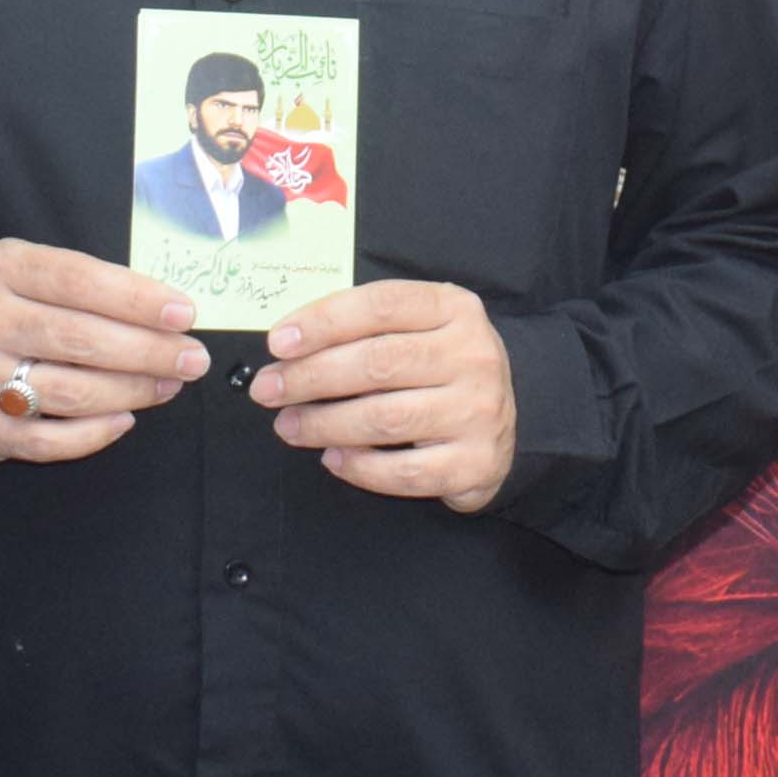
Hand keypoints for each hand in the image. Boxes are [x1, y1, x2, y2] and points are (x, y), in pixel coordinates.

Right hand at [0, 239, 204, 463]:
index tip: (184, 314)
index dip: (137, 299)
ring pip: (72, 391)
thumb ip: (90, 284)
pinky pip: (50, 440)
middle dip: (148, 351)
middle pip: (80, 339)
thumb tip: (168, 313)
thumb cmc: (13, 304)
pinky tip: (126, 419)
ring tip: (169, 384)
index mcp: (2, 269)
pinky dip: (96, 433)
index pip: (80, 280)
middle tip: (192, 358)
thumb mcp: (36, 271)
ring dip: (132, 390)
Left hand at [253, 280, 516, 511]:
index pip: (381, 305)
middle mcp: (473, 356)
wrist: (510, 419)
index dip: (325, 321)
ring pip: (386, 419)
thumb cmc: (441, 365)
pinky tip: (332, 459)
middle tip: (268, 389)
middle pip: (377, 363)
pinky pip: (406, 471)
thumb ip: (367, 325)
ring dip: (324, 423)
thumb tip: (291, 343)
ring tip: (288, 425)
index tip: (278, 342)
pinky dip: (361, 467)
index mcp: (454, 309)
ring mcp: (478, 411)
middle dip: (311, 377)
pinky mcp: (475, 463)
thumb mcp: (420, 326)